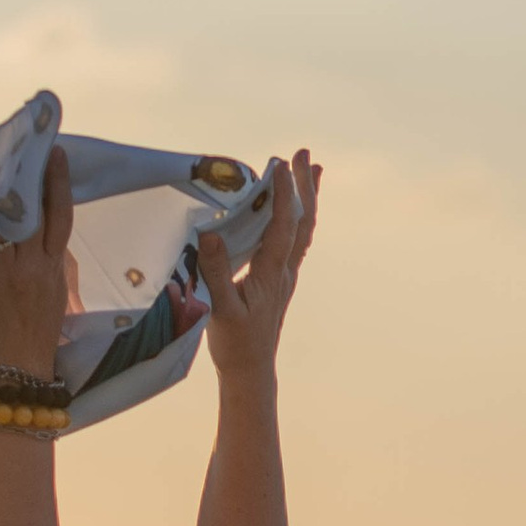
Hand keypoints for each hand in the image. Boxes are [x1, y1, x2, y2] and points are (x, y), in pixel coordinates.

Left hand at [0, 143, 74, 381]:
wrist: (16, 373)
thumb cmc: (37, 335)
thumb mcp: (55, 293)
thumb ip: (47, 259)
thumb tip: (39, 229)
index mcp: (52, 266)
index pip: (58, 215)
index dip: (56, 182)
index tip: (53, 151)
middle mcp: (27, 265)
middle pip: (19, 208)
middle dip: (7, 170)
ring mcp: (0, 274)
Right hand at [197, 149, 319, 396]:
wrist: (251, 371)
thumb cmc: (236, 344)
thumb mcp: (222, 310)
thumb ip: (216, 273)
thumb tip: (212, 234)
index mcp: (272, 273)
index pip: (283, 225)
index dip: (283, 193)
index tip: (279, 163)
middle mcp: (285, 270)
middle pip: (303, 221)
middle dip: (304, 185)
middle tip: (303, 153)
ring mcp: (285, 274)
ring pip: (303, 229)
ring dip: (308, 197)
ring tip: (312, 169)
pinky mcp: (279, 280)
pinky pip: (295, 240)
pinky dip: (298, 217)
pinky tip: (294, 209)